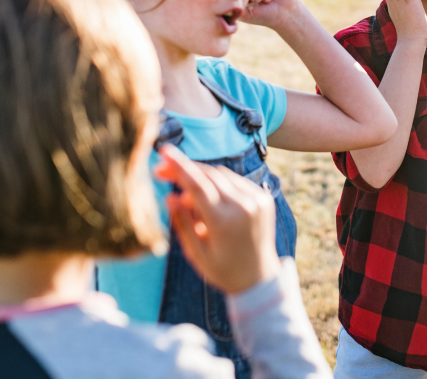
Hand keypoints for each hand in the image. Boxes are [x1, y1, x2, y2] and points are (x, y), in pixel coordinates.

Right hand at [154, 146, 280, 294]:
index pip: (197, 185)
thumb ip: (182, 223)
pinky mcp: (264, 196)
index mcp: (224, 222)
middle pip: (208, 175)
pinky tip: (209, 201)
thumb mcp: (195, 253)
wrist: (259, 276)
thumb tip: (170, 196)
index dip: (179, 166)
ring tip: (188, 201)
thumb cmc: (222, 269)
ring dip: (201, 178)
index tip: (163, 151)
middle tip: (162, 173)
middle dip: (185, 170)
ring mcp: (257, 200)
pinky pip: (235, 180)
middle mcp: (244, 207)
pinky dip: (218, 183)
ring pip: (221, 174)